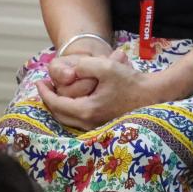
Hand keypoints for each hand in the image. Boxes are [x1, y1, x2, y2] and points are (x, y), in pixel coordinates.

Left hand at [37, 49, 155, 129]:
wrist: (153, 93)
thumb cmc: (131, 81)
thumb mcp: (106, 67)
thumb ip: (84, 66)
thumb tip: (70, 70)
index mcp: (86, 110)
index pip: (56, 103)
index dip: (44, 92)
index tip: (39, 81)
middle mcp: (88, 122)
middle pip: (58, 114)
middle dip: (48, 100)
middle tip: (44, 87)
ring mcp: (95, 125)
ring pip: (67, 119)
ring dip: (58, 106)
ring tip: (55, 92)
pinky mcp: (102, 124)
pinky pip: (77, 119)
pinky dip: (69, 110)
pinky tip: (72, 99)